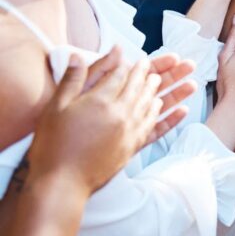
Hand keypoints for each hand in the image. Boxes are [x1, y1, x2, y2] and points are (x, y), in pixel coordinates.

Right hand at [28, 50, 184, 193]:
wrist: (61, 181)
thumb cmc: (52, 144)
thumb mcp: (56, 107)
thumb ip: (72, 79)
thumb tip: (78, 54)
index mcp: (101, 100)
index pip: (120, 76)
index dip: (128, 65)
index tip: (136, 58)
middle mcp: (120, 113)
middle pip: (139, 87)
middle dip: (147, 73)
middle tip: (152, 65)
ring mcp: (130, 131)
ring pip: (151, 104)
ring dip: (160, 90)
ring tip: (162, 80)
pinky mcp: (134, 147)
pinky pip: (157, 128)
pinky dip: (170, 117)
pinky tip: (180, 110)